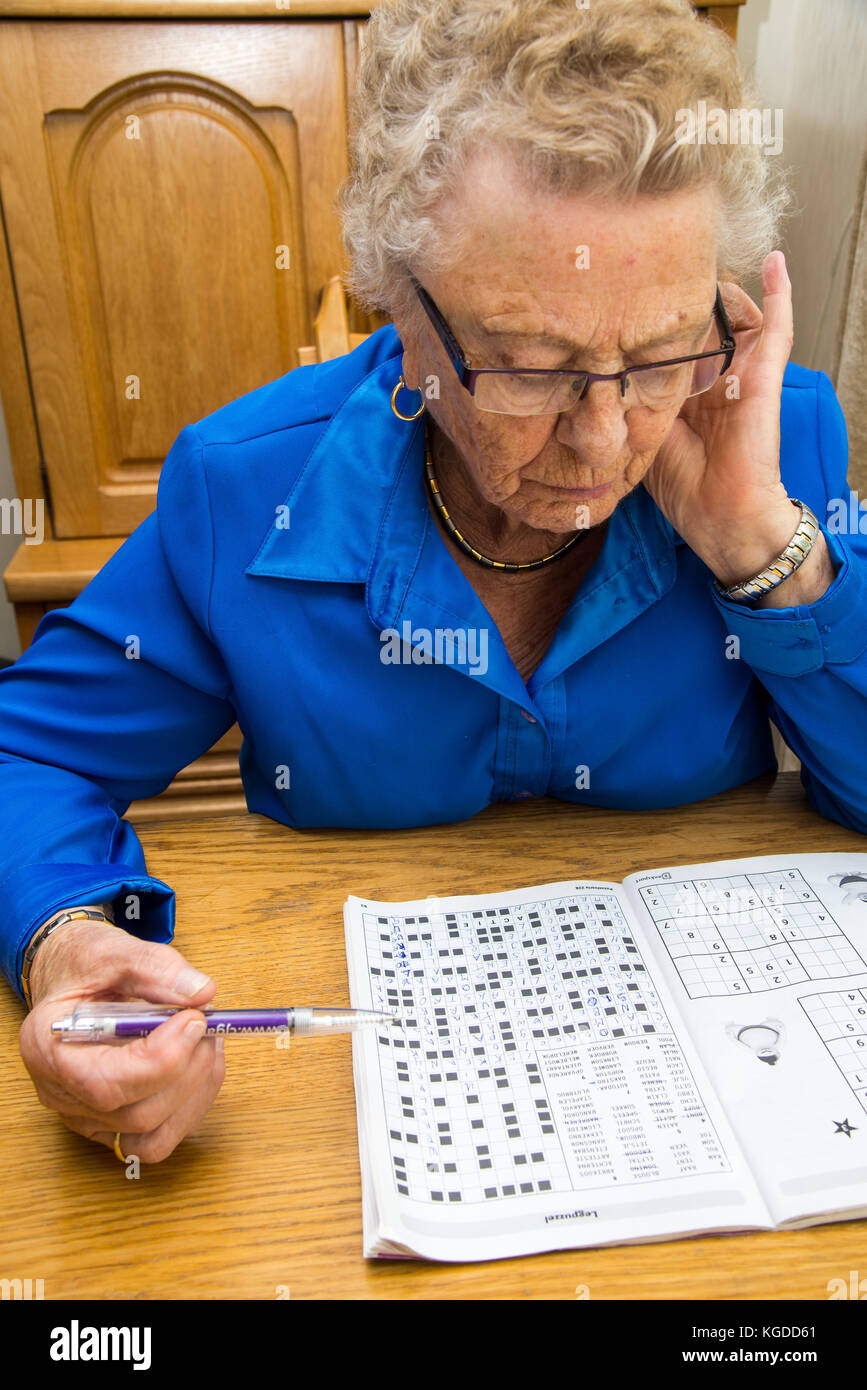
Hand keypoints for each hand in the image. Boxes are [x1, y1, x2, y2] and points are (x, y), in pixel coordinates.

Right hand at [19, 918, 224, 1163]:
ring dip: (196, 1091)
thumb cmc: (84, 967)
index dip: (162, 1060)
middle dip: (187, 1071)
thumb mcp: (114, 951)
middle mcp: (61, 1094)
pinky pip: (160, 1136)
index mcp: (47, 1048)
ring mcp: (87, 1116)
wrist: (72, 979)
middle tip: (208, 1024)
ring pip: (153, 1137)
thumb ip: (156, 968)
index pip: (106, 1083)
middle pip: (137, 1114)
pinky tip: (200, 1061)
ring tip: (208, 1041)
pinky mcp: (114, 1124)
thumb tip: (203, 994)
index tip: (194, 1020)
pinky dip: (192, 1103)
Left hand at [642, 250, 803, 587]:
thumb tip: (586, 385)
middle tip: (650, 280)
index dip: (651, 319)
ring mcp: (741, 375)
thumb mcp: (640, 438)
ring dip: (721, 293)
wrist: (722, 518)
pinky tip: (775, 263)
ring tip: (699, 273)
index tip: (622, 295)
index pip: (672, 340)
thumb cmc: (684, 489)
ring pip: (736, 316)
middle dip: (682, 301)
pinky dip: (779, 294)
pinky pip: (777, 329)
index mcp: (686, 391)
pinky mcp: (763, 380)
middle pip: (703, 322)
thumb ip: (625, 407)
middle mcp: (715, 377)